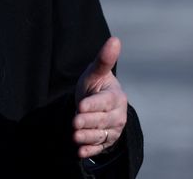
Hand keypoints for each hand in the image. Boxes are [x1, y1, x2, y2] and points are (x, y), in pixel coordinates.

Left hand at [73, 36, 127, 158]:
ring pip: (100, 135)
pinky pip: (98, 147)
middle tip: (75, 122)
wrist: (96, 104)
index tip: (81, 105)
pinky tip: (80, 152)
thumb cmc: (95, 85)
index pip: (105, 102)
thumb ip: (104, 59)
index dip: (94, 105)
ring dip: (87, 137)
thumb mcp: (96, 72)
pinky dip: (90, 150)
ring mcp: (112, 130)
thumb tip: (115, 39)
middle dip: (88, 121)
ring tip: (75, 137)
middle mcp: (117, 115)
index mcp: (116, 97)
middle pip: (102, 120)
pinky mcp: (106, 141)